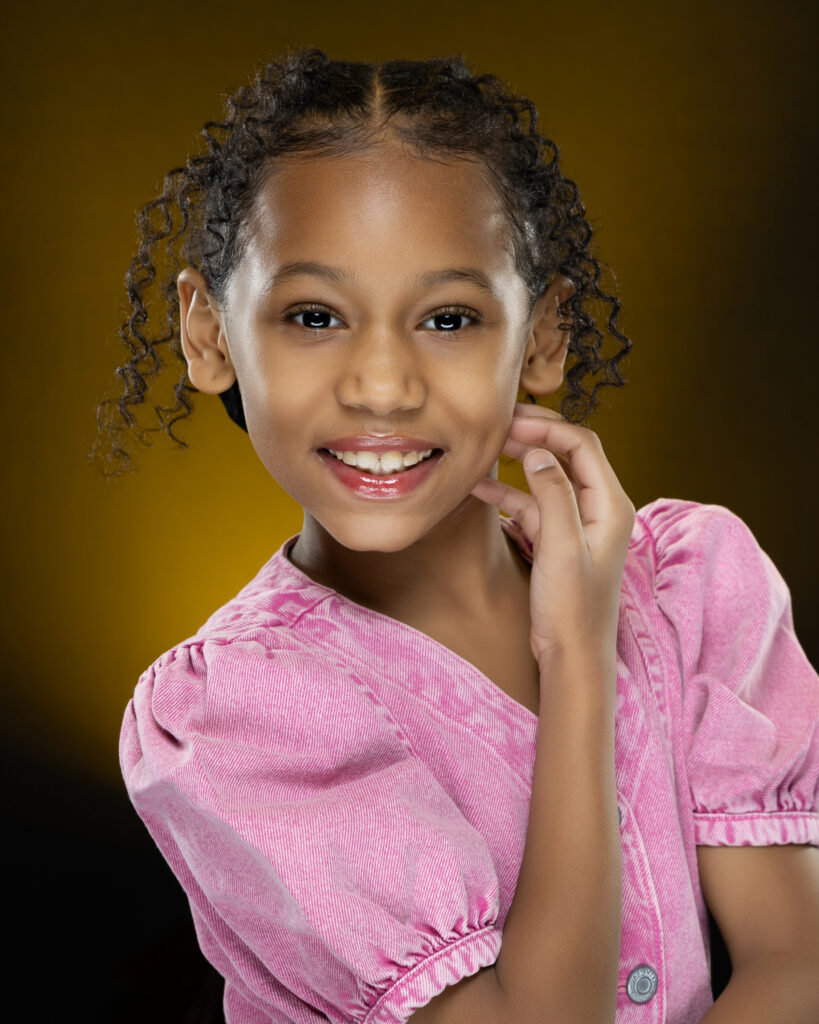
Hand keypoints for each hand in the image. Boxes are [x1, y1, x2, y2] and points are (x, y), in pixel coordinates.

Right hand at [470, 402, 635, 666]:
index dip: (548, 428)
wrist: (572, 656)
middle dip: (534, 435)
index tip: (511, 421)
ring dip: (519, 461)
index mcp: (611, 505)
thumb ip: (552, 494)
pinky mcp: (559, 541)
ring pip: (548, 477)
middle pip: (568, 454)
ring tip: (487, 448)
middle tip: (498, 424)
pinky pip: (534, 505)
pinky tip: (480, 489)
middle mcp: (600, 509)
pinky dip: (509, 494)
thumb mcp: (562, 547)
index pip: (583, 445)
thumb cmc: (573, 609)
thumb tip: (537, 451)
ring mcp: (579, 524)